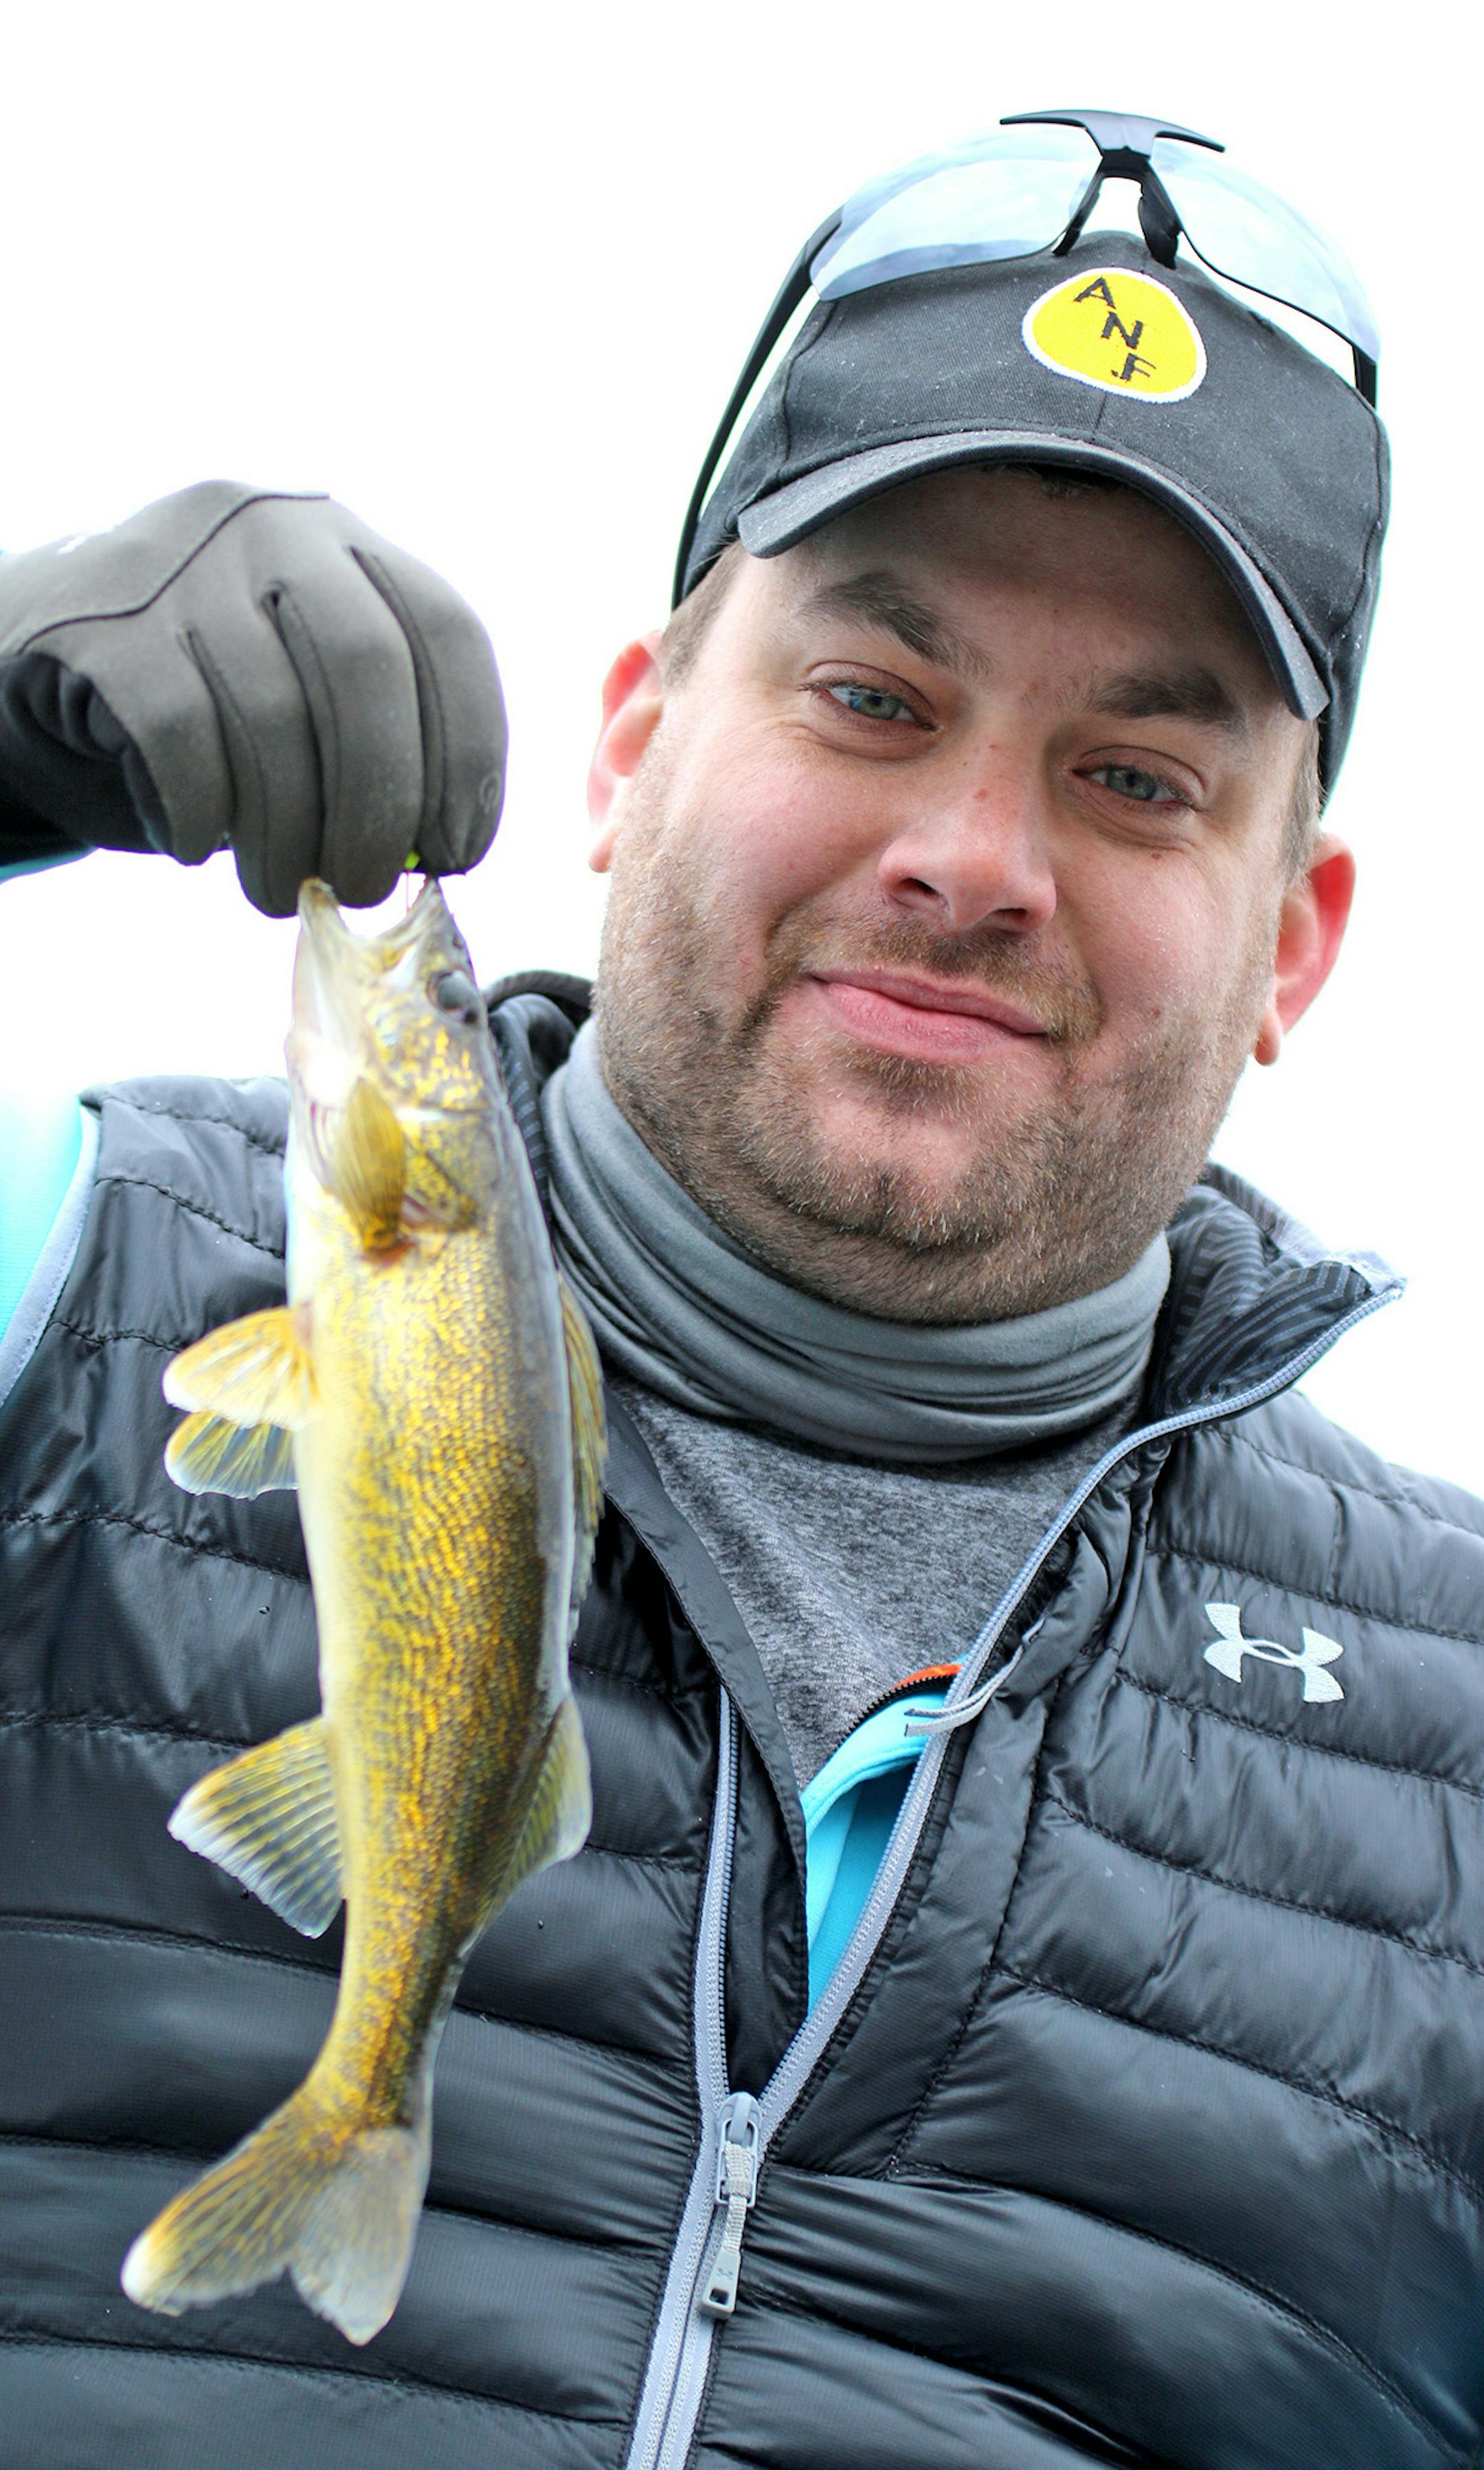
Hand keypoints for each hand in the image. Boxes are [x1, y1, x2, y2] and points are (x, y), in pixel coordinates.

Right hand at [0, 482, 506, 913]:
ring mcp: (184, 564)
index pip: (446, 632)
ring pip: (271, 716)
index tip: (457, 849)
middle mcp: (274, 528)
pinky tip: (200, 844)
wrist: (48, 650)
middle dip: (379, 803)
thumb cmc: (213, 694)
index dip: (470, 754)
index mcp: (349, 542)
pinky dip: (204, 814)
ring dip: (287, 834)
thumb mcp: (305, 681)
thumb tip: (431, 849)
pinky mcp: (104, 623)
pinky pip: (180, 738)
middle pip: (366, 668)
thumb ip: (375, 737)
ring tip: (280, 889)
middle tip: (365, 887)